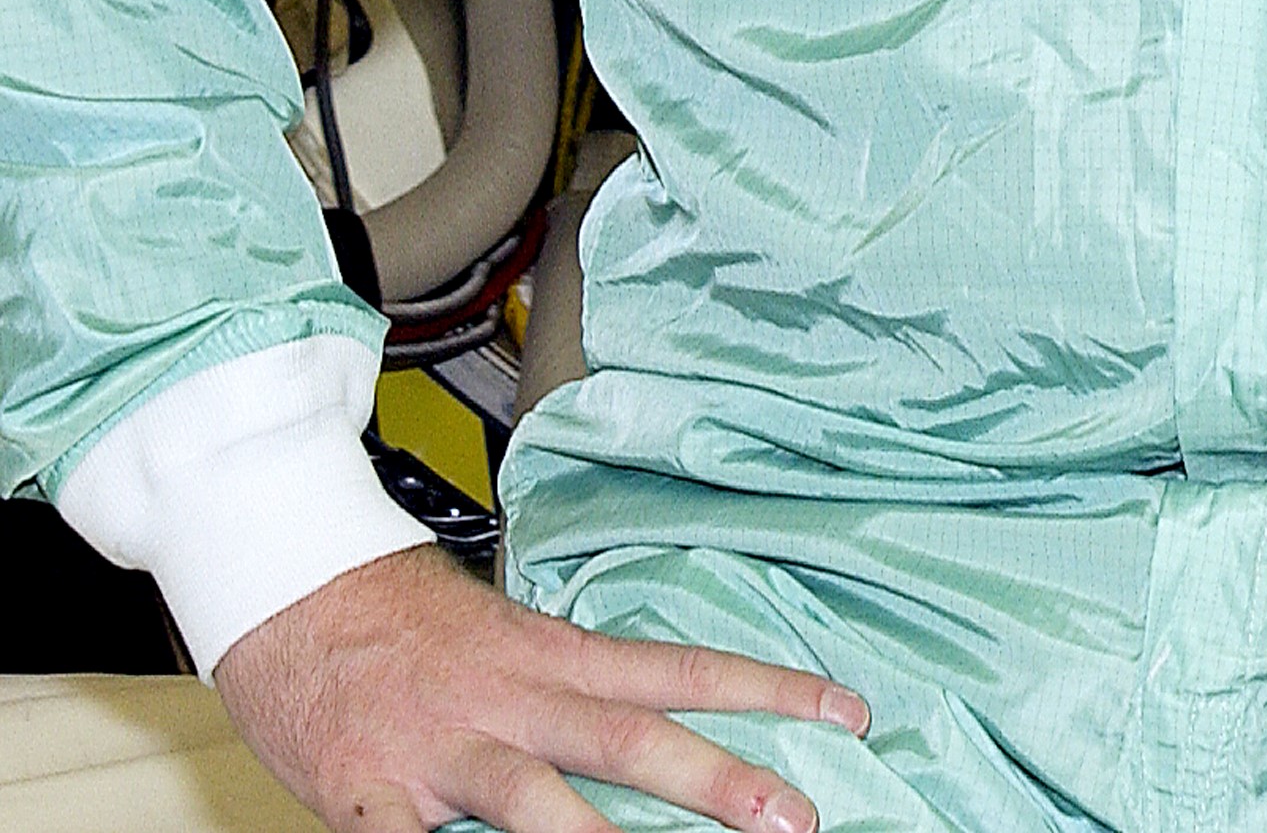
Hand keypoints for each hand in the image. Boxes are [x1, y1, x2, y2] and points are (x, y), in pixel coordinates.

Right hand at [215, 543, 870, 832]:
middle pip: (633, 736)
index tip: (845, 709)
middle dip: (720, 780)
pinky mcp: (371, 795)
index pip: (681, 669)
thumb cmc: (401, 621)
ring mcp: (445, 749)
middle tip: (796, 813)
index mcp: (552, 655)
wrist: (291, 586)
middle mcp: (515, 697)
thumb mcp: (506, 641)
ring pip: (539, 799)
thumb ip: (568, 687)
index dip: (768, 690)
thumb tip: (649, 727)